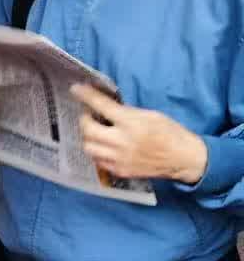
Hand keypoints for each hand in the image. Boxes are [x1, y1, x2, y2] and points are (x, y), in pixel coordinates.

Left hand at [71, 85, 208, 184]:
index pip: (102, 106)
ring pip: (89, 147)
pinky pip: (98, 161)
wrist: (183, 158)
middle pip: (87, 130)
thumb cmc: (169, 132)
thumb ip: (126, 112)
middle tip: (89, 115)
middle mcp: (122, 142)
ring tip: (96, 132)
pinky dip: (97, 151)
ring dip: (88, 137)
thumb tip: (105, 107)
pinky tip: (104, 146)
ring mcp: (119, 159)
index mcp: (131, 123)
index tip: (76, 89)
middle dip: (84, 120)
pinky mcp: (120, 171)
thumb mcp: (151, 114)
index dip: (86, 96)